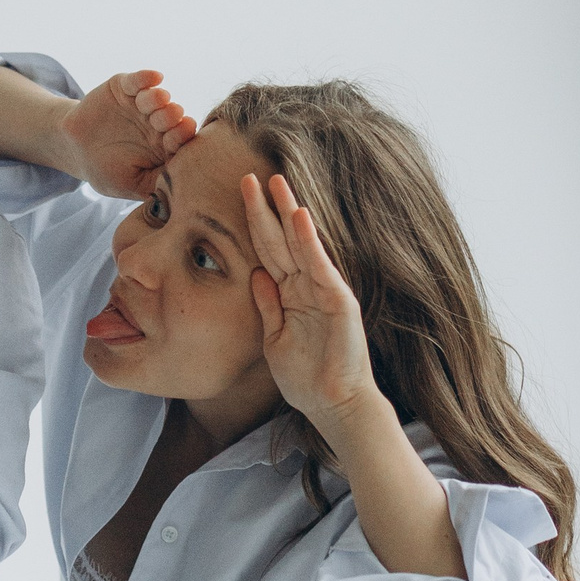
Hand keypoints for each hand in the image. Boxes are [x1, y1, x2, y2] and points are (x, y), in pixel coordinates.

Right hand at [60, 72, 197, 201]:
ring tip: (160, 98)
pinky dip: (145, 77)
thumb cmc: (108, 171)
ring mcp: (141, 105)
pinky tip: (155, 77)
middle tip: (172, 115)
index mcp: (165, 146)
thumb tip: (180, 188)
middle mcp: (158, 124)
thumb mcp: (133, 185)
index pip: (180, 140)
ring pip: (156, 97)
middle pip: (171, 116)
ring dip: (159, 98)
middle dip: (172, 116)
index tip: (186, 130)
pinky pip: (137, 80)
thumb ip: (156, 183)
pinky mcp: (124, 88)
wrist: (75, 150)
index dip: (183, 135)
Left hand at [241, 172, 380, 433]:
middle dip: (267, 207)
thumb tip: (254, 274)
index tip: (240, 194)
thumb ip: (267, 304)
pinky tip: (300, 219)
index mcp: (290, 292)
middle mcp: (307, 286)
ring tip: (277, 183)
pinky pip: (320, 267)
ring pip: (301, 245)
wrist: (332, 405)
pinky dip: (310, 243)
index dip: (254, 221)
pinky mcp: (339, 302)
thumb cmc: (305, 376)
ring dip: (289, 213)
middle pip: (282, 239)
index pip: (269, 249)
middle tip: (251, 175)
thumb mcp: (274, 336)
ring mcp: (324, 291)